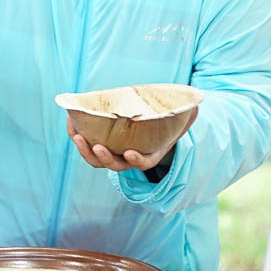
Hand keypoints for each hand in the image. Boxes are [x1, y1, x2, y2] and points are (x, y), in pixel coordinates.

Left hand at [67, 108, 198, 171]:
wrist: (148, 125)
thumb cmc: (164, 122)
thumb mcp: (177, 118)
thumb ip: (187, 113)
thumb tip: (198, 104)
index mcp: (149, 153)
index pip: (143, 163)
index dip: (136, 160)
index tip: (130, 153)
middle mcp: (129, 156)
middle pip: (115, 165)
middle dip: (105, 158)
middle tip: (98, 147)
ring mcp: (113, 151)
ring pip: (97, 159)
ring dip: (85, 150)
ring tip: (78, 135)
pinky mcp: (99, 142)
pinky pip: (86, 143)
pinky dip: (77, 134)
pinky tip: (71, 121)